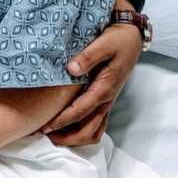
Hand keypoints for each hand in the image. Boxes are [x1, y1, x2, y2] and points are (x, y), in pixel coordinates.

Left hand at [42, 22, 141, 146]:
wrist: (132, 38)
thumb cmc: (117, 40)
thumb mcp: (104, 43)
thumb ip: (88, 56)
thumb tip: (71, 69)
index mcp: (104, 88)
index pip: (81, 111)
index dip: (63, 121)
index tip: (46, 127)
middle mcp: (106, 99)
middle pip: (88, 130)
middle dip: (68, 138)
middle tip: (46, 136)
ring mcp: (107, 102)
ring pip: (94, 131)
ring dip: (76, 138)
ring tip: (55, 136)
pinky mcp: (105, 99)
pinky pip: (96, 124)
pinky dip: (83, 131)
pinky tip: (68, 128)